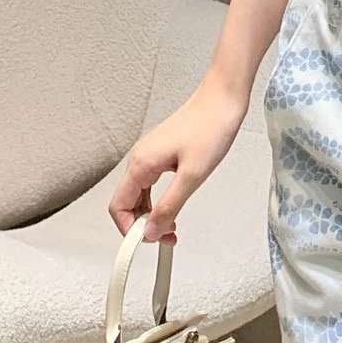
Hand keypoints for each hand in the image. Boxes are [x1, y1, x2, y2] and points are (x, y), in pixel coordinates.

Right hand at [107, 80, 247, 243]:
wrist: (223, 99)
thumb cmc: (211, 128)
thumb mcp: (192, 176)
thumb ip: (169, 206)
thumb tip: (150, 232)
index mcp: (141, 164)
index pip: (118, 207)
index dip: (129, 230)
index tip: (149, 243)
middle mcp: (140, 159)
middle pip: (127, 202)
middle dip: (142, 225)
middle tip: (167, 238)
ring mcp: (150, 154)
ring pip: (140, 194)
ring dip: (152, 214)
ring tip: (173, 227)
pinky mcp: (162, 152)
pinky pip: (150, 183)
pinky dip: (159, 200)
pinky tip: (175, 206)